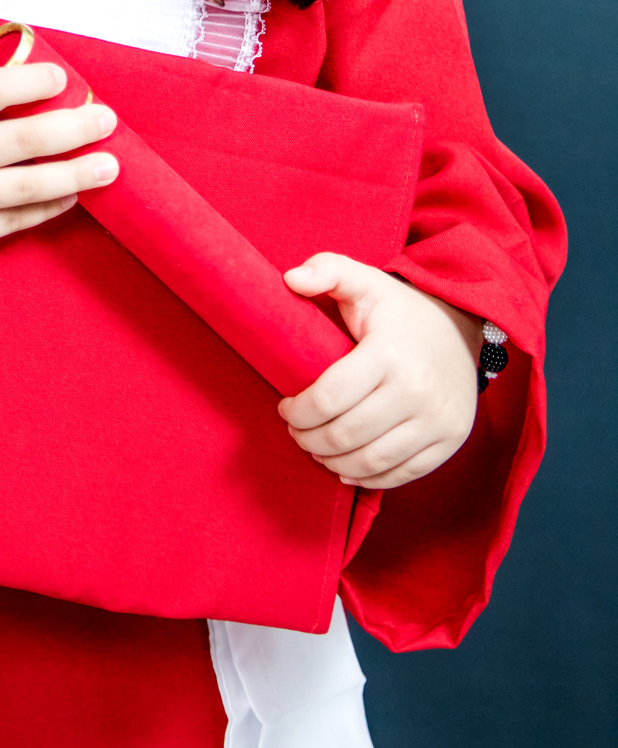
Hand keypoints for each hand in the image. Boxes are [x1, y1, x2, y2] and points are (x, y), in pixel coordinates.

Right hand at [0, 63, 118, 262]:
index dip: (33, 82)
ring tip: (109, 166)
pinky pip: (12, 221)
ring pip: (28, 186)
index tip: (63, 79)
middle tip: (107, 120)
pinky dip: (47, 208)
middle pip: (24, 141)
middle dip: (75, 128)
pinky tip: (71, 196)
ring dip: (76, 175)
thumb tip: (35, 79)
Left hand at [278, 253, 482, 489]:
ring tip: (316, 449)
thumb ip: (326, 270)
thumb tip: (290, 278)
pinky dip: (367, 478)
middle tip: (296, 431)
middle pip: (344, 435)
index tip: (285, 407)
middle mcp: (416, 390)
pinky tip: (347, 467)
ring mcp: (437, 420)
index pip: (327, 399)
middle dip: (308, 439)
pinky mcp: (449, 440)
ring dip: (332, 462)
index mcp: (388, 353)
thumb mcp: (365, 280)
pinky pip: (401, 474)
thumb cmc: (400, 310)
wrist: (462, 328)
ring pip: (369, 462)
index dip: (296, 412)